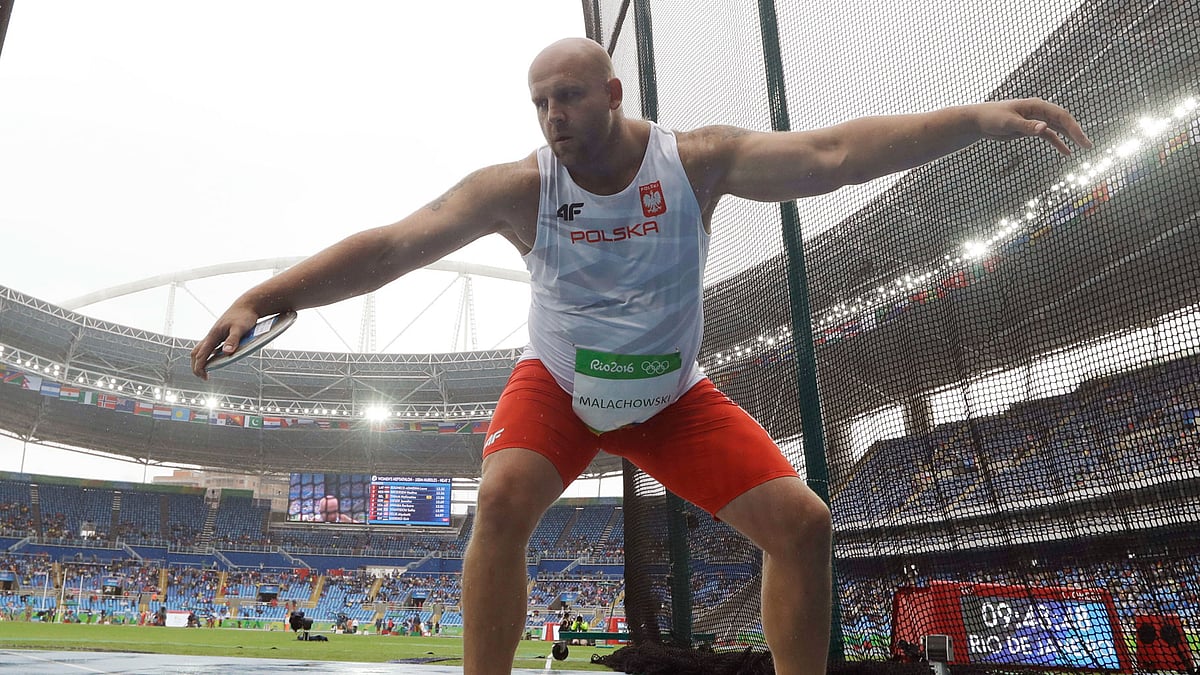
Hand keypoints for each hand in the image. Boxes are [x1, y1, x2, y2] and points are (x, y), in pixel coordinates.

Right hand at [190, 303, 260, 379]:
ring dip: (201, 360)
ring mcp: (215, 335)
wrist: (247, 305)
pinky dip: (208, 355)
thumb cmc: (244, 316)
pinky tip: (216, 360)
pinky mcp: (220, 334)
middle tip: (203, 376)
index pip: (201, 354)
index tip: (204, 377)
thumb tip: (227, 352)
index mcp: (213, 335)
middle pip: (196, 352)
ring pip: (201, 349)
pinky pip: (210, 346)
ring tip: (206, 370)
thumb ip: (233, 340)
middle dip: (196, 365)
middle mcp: (211, 335)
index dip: (200, 367)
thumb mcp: (240, 328)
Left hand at [976, 98, 1092, 154]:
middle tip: (1088, 146)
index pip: (1061, 115)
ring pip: (1058, 128)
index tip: (1082, 140)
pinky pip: (1049, 136)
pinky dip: (1058, 143)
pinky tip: (1067, 153)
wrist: (979, 121)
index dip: (1074, 128)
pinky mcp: (1031, 129)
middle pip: (1063, 121)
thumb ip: (1026, 126)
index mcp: (1036, 106)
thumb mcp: (1008, 123)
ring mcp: (1036, 120)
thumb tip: (1044, 128)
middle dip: (1076, 133)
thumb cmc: (991, 118)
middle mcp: (1039, 111)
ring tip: (1084, 148)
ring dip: (1070, 137)